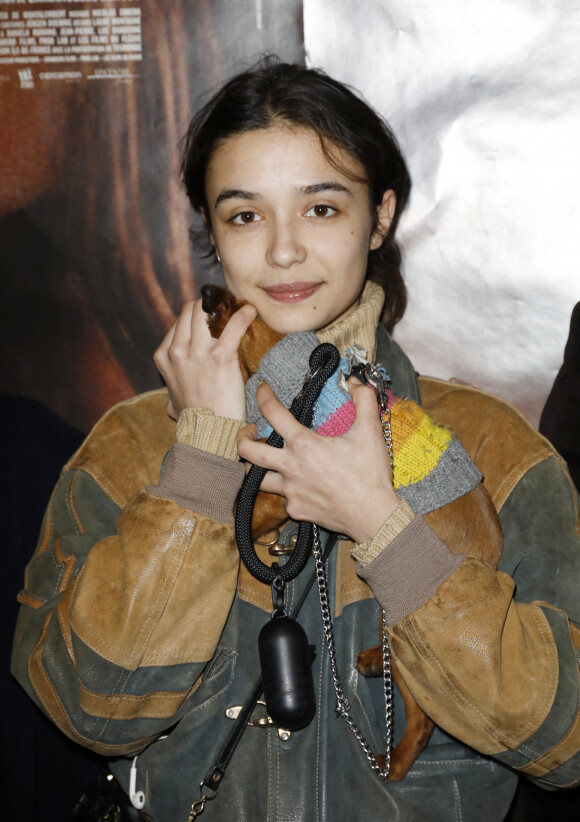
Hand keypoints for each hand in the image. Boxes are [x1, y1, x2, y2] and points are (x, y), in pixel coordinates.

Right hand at [154, 299, 256, 419]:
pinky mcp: (220, 356)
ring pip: (206, 310)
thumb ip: (172, 394)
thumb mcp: (172, 404)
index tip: (211, 316)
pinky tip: (251, 312)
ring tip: (237, 306)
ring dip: (224, 306)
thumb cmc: (194, 421)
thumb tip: (173, 401)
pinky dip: (244, 314)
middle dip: (208, 305)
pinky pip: (233, 324)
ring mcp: (197, 352)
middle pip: (191, 310)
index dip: (195, 316)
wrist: (208, 434)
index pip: (179, 322)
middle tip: (225, 307)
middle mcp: (177, 350)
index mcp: (164, 357)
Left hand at [237, 380, 399, 542]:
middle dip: (241, 437)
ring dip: (255, 467)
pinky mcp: (296, 510)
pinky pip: (282, 497)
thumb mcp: (371, 431)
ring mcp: (290, 492)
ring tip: (263, 459)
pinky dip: (285, 488)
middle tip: (249, 431)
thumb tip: (353, 382)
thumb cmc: (370, 474)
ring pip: (256, 479)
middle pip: (247, 451)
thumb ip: (363, 399)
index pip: (272, 413)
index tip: (263, 389)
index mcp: (304, 445)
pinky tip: (297, 484)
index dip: (263, 395)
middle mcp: (291, 468)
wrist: (374, 517)